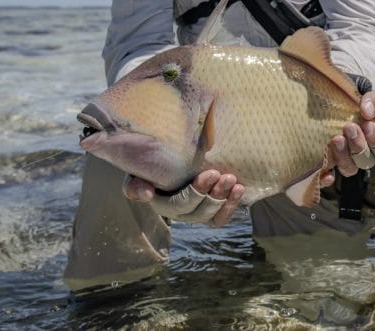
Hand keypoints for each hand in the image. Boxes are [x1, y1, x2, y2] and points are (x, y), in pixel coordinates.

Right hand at [123, 170, 244, 226]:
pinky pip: (221, 217)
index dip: (198, 192)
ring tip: (235, 183)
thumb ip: (135, 184)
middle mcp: (180, 213)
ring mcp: (196, 212)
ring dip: (225, 201)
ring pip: (212, 216)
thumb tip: (146, 194)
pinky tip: (239, 189)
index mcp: (162, 204)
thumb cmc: (148, 164)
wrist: (161, 159)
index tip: (211, 173)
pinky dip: (231, 205)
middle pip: (199, 212)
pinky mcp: (209, 209)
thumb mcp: (136, 172)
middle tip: (226, 176)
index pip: (181, 204)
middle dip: (215, 195)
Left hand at [329, 90, 374, 176]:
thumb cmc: (360, 96)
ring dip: (344, 156)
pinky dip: (328, 176)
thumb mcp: (371, 92)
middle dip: (359, 146)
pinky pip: (329, 175)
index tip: (368, 124)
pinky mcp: (329, 159)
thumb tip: (366, 112)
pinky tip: (326, 172)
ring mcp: (346, 158)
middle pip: (366, 162)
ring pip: (349, 168)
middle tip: (349, 128)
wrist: (339, 96)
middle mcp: (365, 154)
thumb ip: (373, 99)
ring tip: (336, 139)